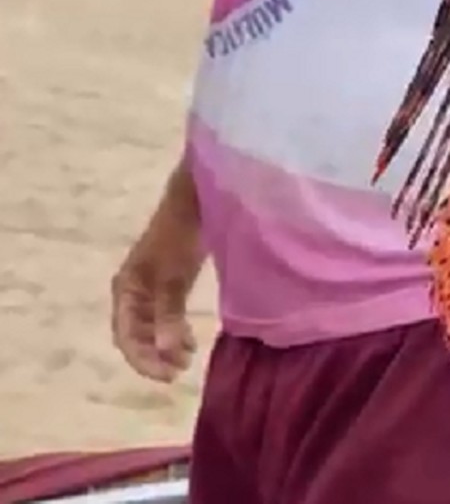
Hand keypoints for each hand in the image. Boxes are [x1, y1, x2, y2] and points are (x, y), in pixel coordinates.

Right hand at [111, 168, 206, 381]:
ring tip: (187, 359)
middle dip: (155, 357)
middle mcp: (131, 292)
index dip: (143, 360)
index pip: (126, 336)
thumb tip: (166, 352)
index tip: (167, 376)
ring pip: (149, 329)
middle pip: (135, 336)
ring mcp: (148, 288)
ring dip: (164, 347)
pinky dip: (173, 332)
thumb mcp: (174, 276)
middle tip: (179, 371)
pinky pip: (163, 317)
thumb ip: (169, 313)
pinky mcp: (166, 284)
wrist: (195, 201)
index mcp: (126, 289)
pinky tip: (189, 341)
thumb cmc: (181, 235)